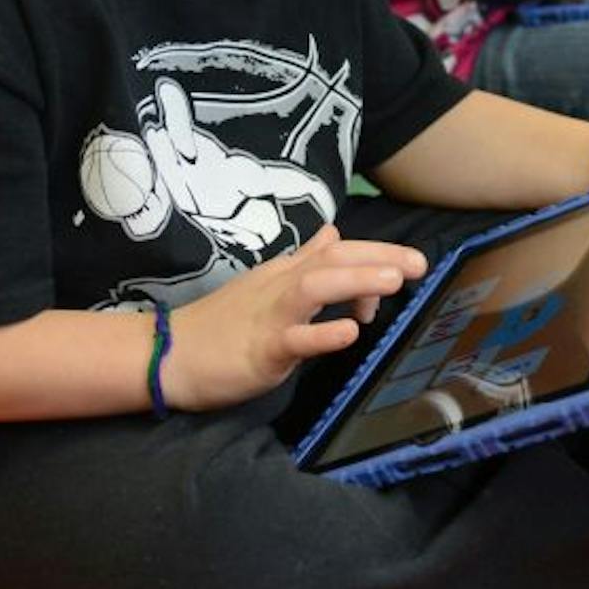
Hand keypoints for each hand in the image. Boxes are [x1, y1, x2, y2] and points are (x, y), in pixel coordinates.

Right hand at [163, 226, 426, 410]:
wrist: (168, 354)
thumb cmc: (220, 324)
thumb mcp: (265, 284)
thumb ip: (302, 260)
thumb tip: (334, 234)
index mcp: (285, 273)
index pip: (336, 251)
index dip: (374, 252)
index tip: (409, 263)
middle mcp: (280, 286)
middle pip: (332, 261)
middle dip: (379, 259)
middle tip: (420, 264)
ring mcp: (270, 317)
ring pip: (315, 288)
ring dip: (356, 281)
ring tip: (393, 282)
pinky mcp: (261, 350)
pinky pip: (294, 339)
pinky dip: (322, 334)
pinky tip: (350, 332)